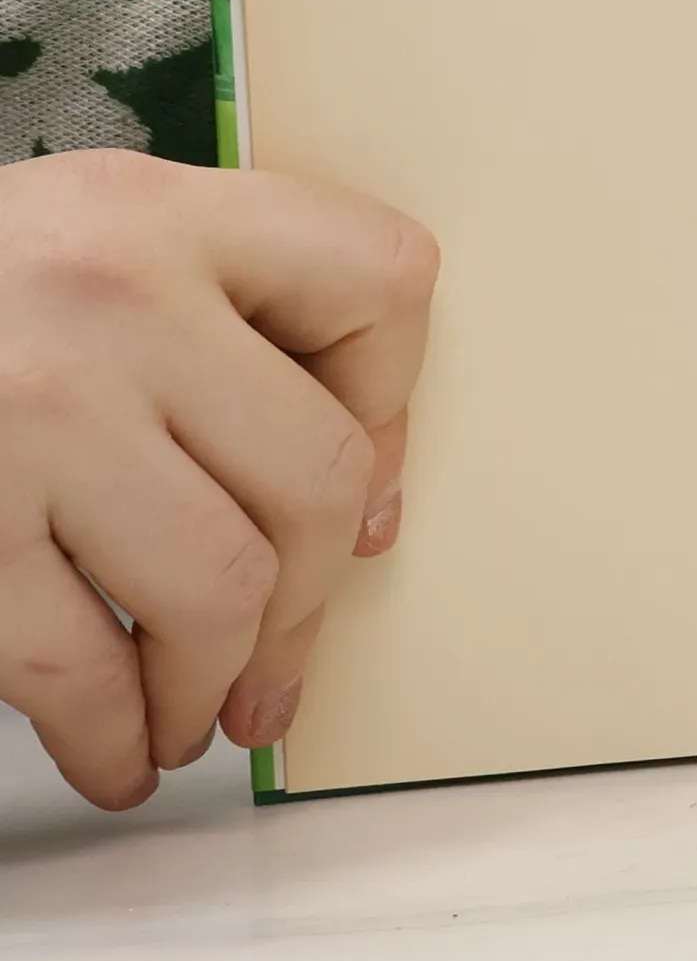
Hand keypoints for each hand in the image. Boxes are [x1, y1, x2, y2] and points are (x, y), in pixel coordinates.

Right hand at [0, 150, 436, 808]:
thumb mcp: (87, 247)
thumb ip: (221, 331)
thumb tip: (362, 515)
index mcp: (159, 211)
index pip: (382, 279)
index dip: (396, 397)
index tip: (365, 484)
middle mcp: (105, 291)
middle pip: (317, 470)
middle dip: (312, 599)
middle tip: (278, 659)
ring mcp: (25, 409)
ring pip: (221, 585)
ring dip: (218, 682)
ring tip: (195, 714)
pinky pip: (79, 665)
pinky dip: (114, 736)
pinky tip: (117, 749)